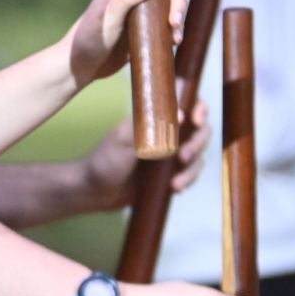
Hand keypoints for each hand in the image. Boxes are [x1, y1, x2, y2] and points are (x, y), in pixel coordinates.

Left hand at [65, 0, 187, 86]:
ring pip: (171, 5)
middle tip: (174, 21)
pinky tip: (174, 43)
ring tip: (175, 39)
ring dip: (178, 18)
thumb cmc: (89, 38)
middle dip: (178, 0)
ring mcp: (142, 10)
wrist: (82, 66)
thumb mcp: (106, 19)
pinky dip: (175, 31)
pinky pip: (167, 25)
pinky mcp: (146, 29)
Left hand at [81, 99, 213, 207]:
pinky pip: (191, 173)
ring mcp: (171, 154)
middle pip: (200, 129)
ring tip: (177, 184)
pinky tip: (176, 188)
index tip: (197, 120)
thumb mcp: (124, 140)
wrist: (94, 193)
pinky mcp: (172, 174)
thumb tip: (182, 115)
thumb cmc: (105, 160)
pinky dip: (188, 180)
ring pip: (198, 154)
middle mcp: (168, 132)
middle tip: (183, 157)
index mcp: (156, 117)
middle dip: (198, 143)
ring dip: (193, 168)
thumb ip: (151, 126)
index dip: (199, 107)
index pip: (185, 102)